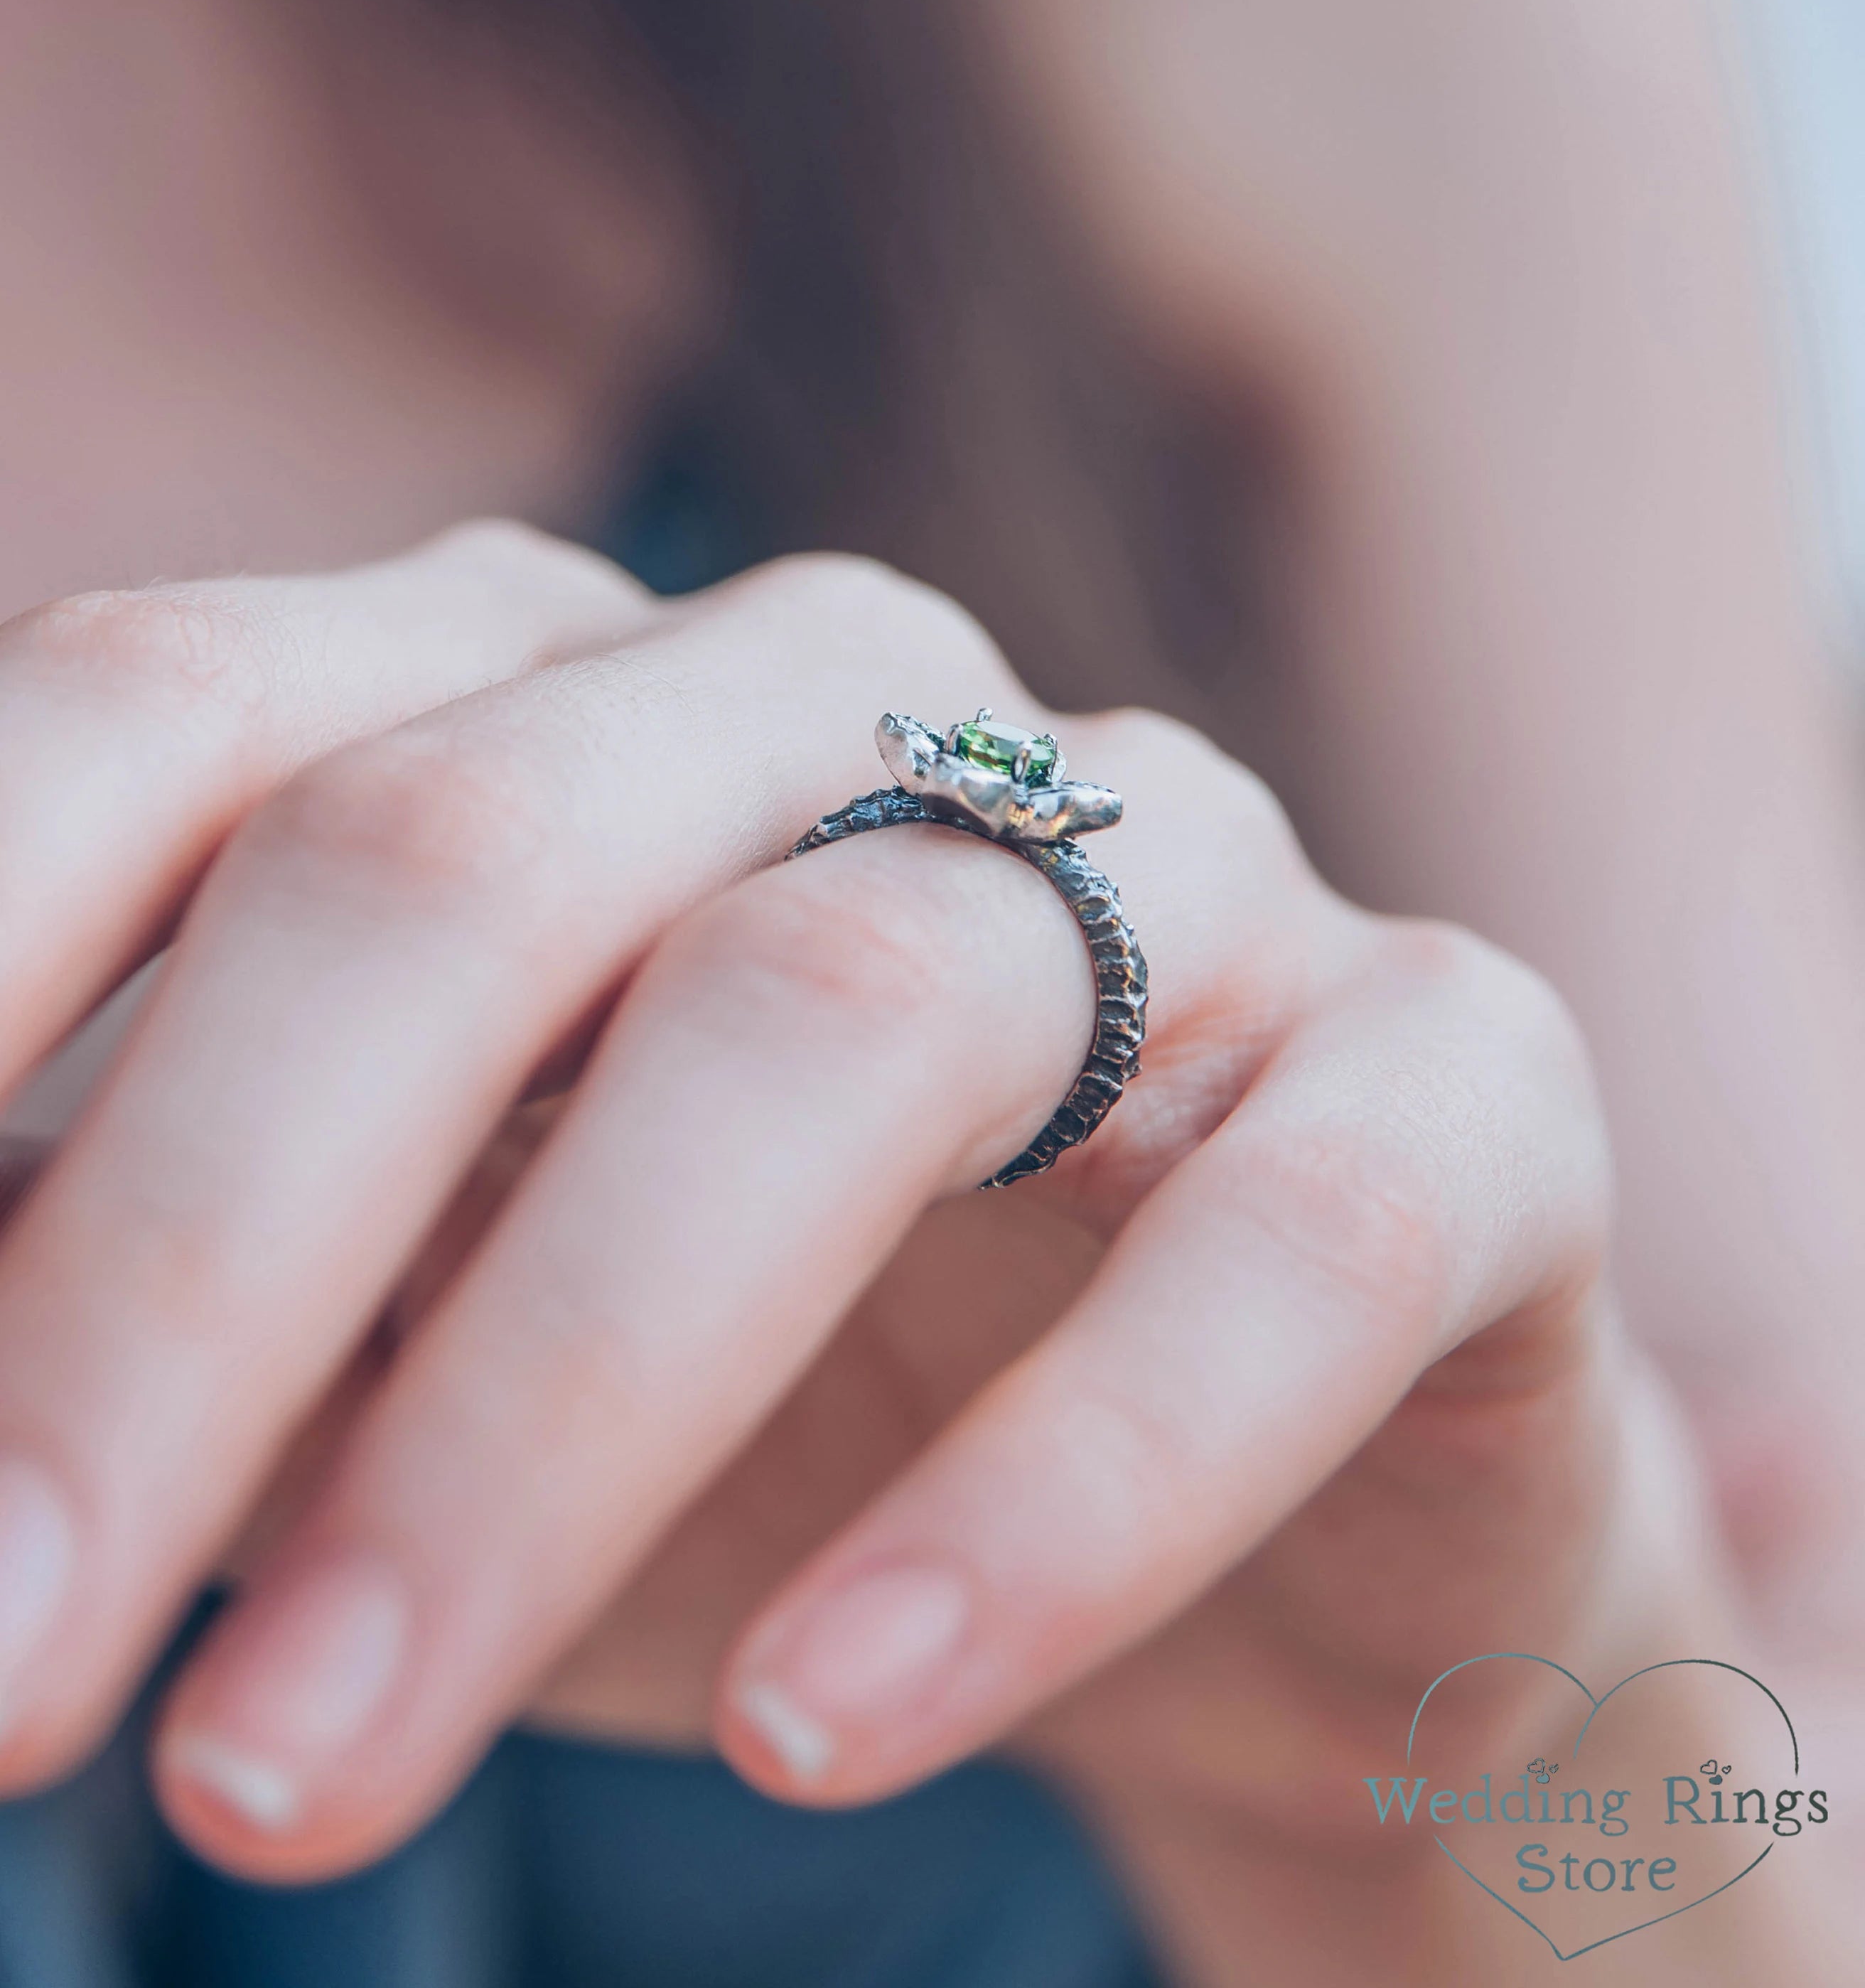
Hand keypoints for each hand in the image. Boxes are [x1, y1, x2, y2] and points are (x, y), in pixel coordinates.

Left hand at [0, 523, 1724, 1966]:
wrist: (1244, 1510)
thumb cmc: (758, 1414)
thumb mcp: (397, 1357)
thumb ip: (175, 1319)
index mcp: (566, 703)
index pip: (188, 712)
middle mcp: (860, 713)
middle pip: (480, 858)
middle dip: (192, 1268)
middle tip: (8, 1693)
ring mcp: (1185, 867)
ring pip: (851, 1018)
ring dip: (550, 1410)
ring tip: (297, 1775)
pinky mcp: (1452, 1066)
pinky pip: (1289, 1230)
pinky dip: (1058, 1487)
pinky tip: (829, 1719)